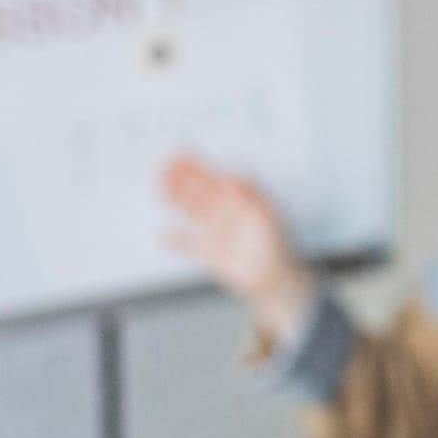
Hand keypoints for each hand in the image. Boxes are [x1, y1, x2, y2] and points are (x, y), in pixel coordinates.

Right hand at [159, 153, 313, 345]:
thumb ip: (248, 193)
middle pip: (198, 191)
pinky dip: (176, 241)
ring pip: (192, 212)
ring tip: (159, 190)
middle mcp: (227, 214)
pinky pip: (189, 245)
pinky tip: (162, 235)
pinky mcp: (211, 255)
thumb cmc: (278, 246)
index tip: (178, 155)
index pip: (214, 177)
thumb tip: (230, 176)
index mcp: (240, 200)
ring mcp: (218, 233)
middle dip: (180, 180)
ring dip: (176, 201)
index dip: (196, 166)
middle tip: (160, 169)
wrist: (278, 282)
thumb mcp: (267, 215)